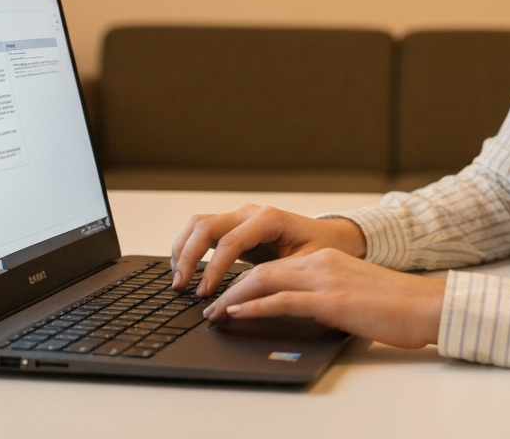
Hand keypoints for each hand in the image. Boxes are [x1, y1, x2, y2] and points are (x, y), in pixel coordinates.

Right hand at [170, 205, 367, 295]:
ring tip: (178, 280)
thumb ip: (274, 276)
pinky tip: (185, 270)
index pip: (230, 241)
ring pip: (198, 223)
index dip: (214, 268)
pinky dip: (189, 248)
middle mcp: (250, 213)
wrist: (330, 237)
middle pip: (205, 226)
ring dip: (183, 249)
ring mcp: (240, 217)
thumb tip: (244, 296)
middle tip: (180, 287)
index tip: (205, 293)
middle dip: (188, 256)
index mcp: (269, 218)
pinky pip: (203, 231)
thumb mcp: (303, 265)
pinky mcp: (234, 227)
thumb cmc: (321, 250)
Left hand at [203, 247, 445, 348]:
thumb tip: (302, 312)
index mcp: (327, 260)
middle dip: (228, 287)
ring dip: (232, 297)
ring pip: (265, 280)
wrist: (426, 306)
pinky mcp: (331, 300)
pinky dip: (254, 306)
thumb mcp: (354, 294)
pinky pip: (282, 300)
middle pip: (262, 269)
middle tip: (208, 305)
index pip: (274, 265)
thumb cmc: (396, 306)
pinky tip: (237, 315)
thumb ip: (326, 296)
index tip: (225, 296)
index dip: (244, 280)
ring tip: (214, 313)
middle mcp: (321, 263)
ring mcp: (325, 280)